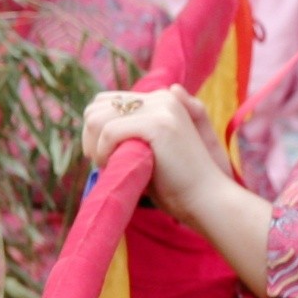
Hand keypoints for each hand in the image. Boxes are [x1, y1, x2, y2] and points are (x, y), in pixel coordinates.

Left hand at [81, 83, 229, 216]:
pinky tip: (114, 167)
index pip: (106, 101)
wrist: (207, 200)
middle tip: (101, 162)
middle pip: (97, 106)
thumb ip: (128, 130)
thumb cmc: (175, 182)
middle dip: (90, 136)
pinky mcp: (158, 123)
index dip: (95, 129)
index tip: (101, 154)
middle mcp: (162, 97)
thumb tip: (91, 118)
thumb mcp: (148, 150)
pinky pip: (109, 132)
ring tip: (108, 165)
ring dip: (94, 146)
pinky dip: (103, 152)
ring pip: (98, 118)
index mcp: (161, 99)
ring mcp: (161, 108)